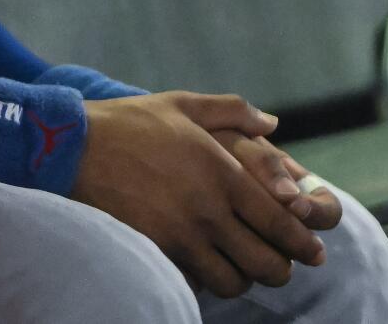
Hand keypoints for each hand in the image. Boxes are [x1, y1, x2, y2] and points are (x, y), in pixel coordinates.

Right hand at [70, 92, 326, 296]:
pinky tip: (205, 269)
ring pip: (233, 281)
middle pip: (265, 262)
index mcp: (223, 173)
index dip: (303, 243)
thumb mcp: (183, 104)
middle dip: (280, 269)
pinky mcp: (156, 252)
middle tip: (280, 265)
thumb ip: (234, 110)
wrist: (73, 147)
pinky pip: (196, 283)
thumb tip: (273, 122)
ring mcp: (181, 236)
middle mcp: (208, 210)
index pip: (280, 222)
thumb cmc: (130, 123)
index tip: (314, 252)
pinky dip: (207, 281)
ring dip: (243, 278)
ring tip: (241, 267)